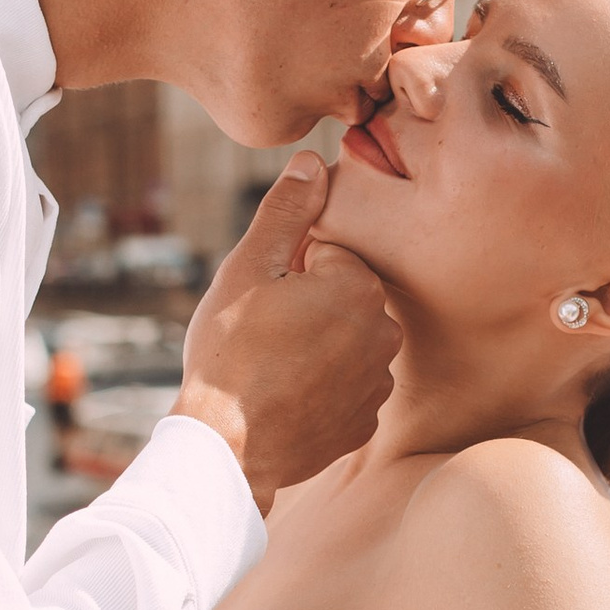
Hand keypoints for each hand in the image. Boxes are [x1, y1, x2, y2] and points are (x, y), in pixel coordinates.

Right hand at [177, 157, 398, 509]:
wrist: (226, 447)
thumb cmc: (231, 353)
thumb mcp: (249, 268)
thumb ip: (288, 210)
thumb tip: (315, 161)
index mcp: (360, 287)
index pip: (329, 255)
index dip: (290, 270)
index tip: (265, 297)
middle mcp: (383, 333)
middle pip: (342, 298)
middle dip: (308, 305)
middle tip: (263, 331)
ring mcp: (376, 383)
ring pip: (344, 343)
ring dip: (316, 346)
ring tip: (270, 366)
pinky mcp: (363, 422)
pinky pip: (345, 388)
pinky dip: (320, 388)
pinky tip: (285, 397)